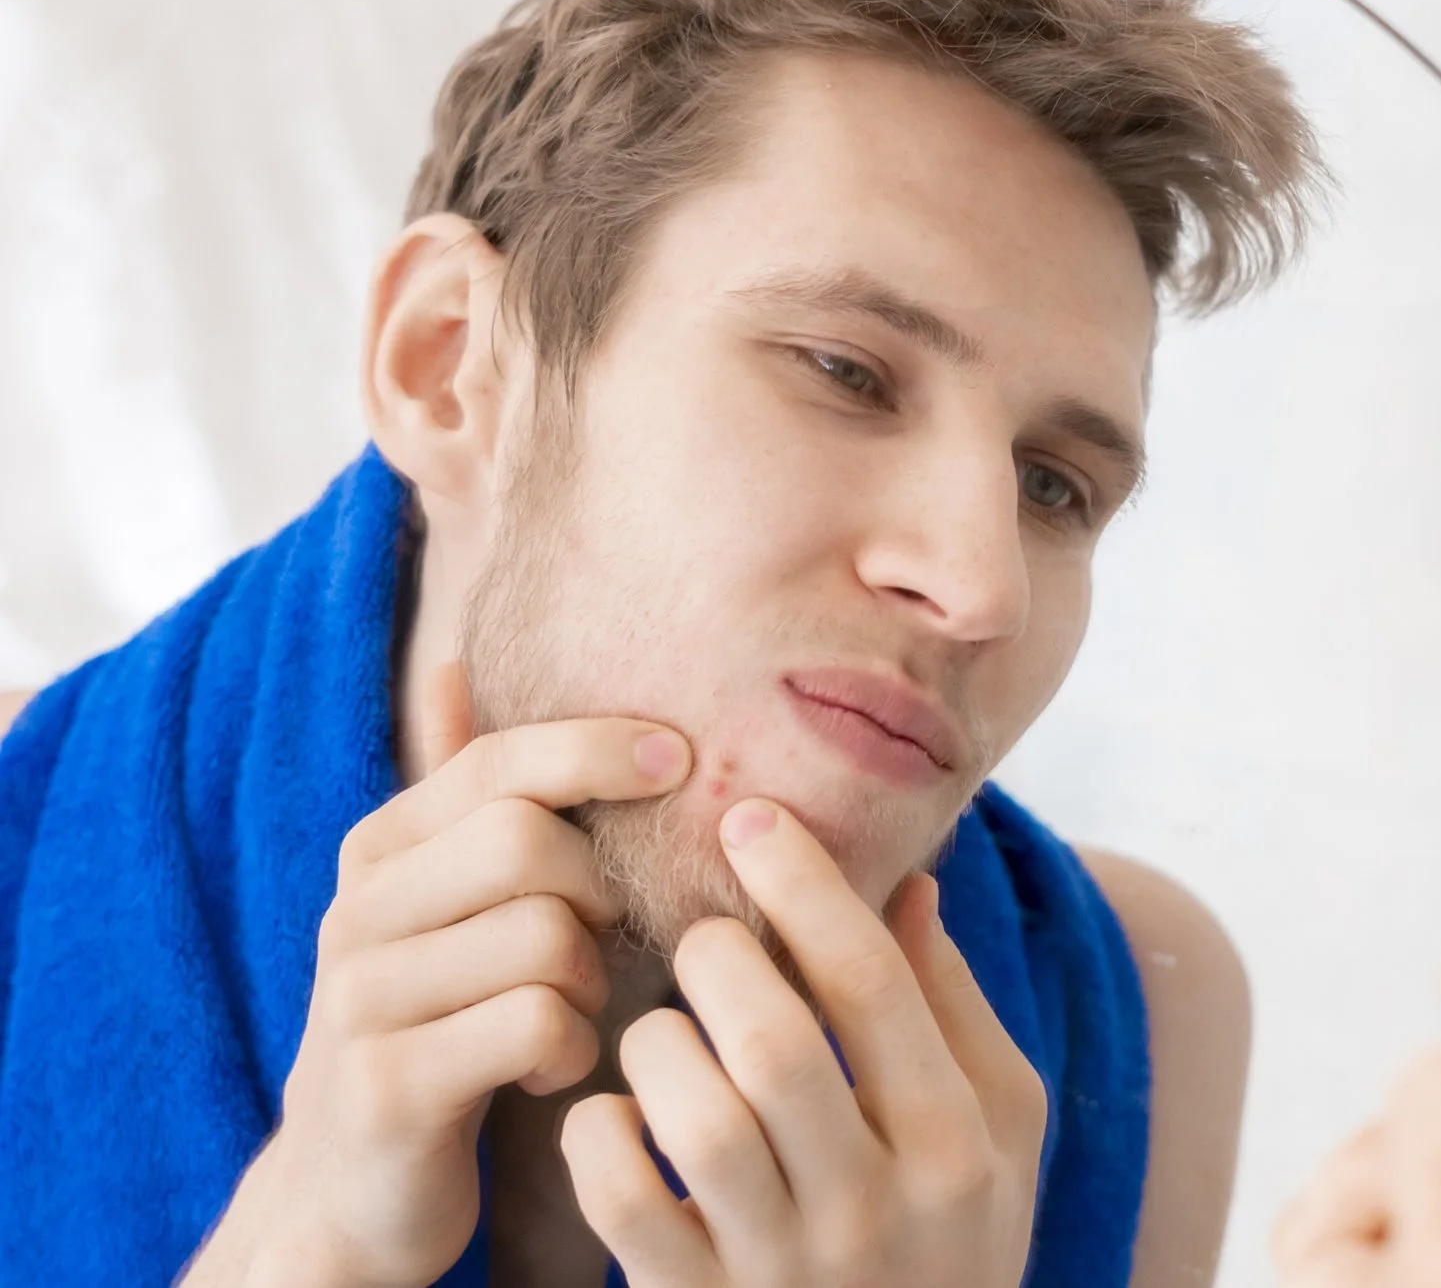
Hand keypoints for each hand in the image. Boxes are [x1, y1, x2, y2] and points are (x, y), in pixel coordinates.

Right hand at [182, 663, 691, 1287]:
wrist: (353, 1189)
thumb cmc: (443, 1025)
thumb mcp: (448, 907)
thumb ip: (468, 802)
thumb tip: (458, 659)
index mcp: (381, 850)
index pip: (500, 760)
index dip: (598, 747)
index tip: (680, 759)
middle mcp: (356, 911)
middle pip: (530, 843)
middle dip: (600, 892)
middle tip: (600, 942)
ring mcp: (361, 998)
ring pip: (543, 936)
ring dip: (590, 981)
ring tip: (570, 1012)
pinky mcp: (387, 1084)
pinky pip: (534, 1024)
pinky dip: (570, 1049)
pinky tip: (550, 1069)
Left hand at [558, 798, 1048, 1287]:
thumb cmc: (954, 1237)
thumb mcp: (997, 1127)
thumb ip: (954, 1008)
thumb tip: (911, 881)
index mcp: (957, 1142)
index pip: (872, 983)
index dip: (803, 882)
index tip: (749, 817)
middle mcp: (877, 1208)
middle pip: (776, 1043)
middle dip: (720, 958)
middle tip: (703, 935)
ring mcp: (785, 1269)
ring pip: (695, 1121)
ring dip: (659, 1047)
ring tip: (665, 1032)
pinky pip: (622, 1206)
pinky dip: (598, 1140)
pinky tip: (613, 1113)